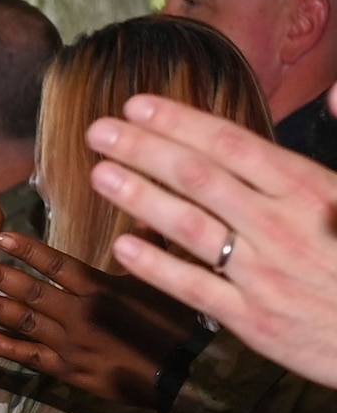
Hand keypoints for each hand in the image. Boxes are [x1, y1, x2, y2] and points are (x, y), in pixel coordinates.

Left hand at [0, 231, 200, 408]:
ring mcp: (71, 343)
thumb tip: (143, 216)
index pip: (57, 263)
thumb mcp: (164, 281)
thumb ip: (150, 248)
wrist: (183, 374)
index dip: (28, 250)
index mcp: (101, 288)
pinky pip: (32, 358)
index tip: (1, 238)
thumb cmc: (176, 324)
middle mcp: (80, 312)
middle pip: (32, 291)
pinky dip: (8, 350)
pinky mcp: (69, 370)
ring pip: (26, 322)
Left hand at [86, 91, 336, 386]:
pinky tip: (121, 247)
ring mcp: (265, 273)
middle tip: (98, 130)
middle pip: (199, 178)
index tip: (138, 105)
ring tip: (98, 173)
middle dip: (143, 149)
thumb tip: (333, 92)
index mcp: (313, 190)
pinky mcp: (253, 320)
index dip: (180, 123)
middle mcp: (284, 226)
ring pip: (188, 227)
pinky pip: (193, 288)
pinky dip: (155, 266)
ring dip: (138, 197)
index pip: (234, 145)